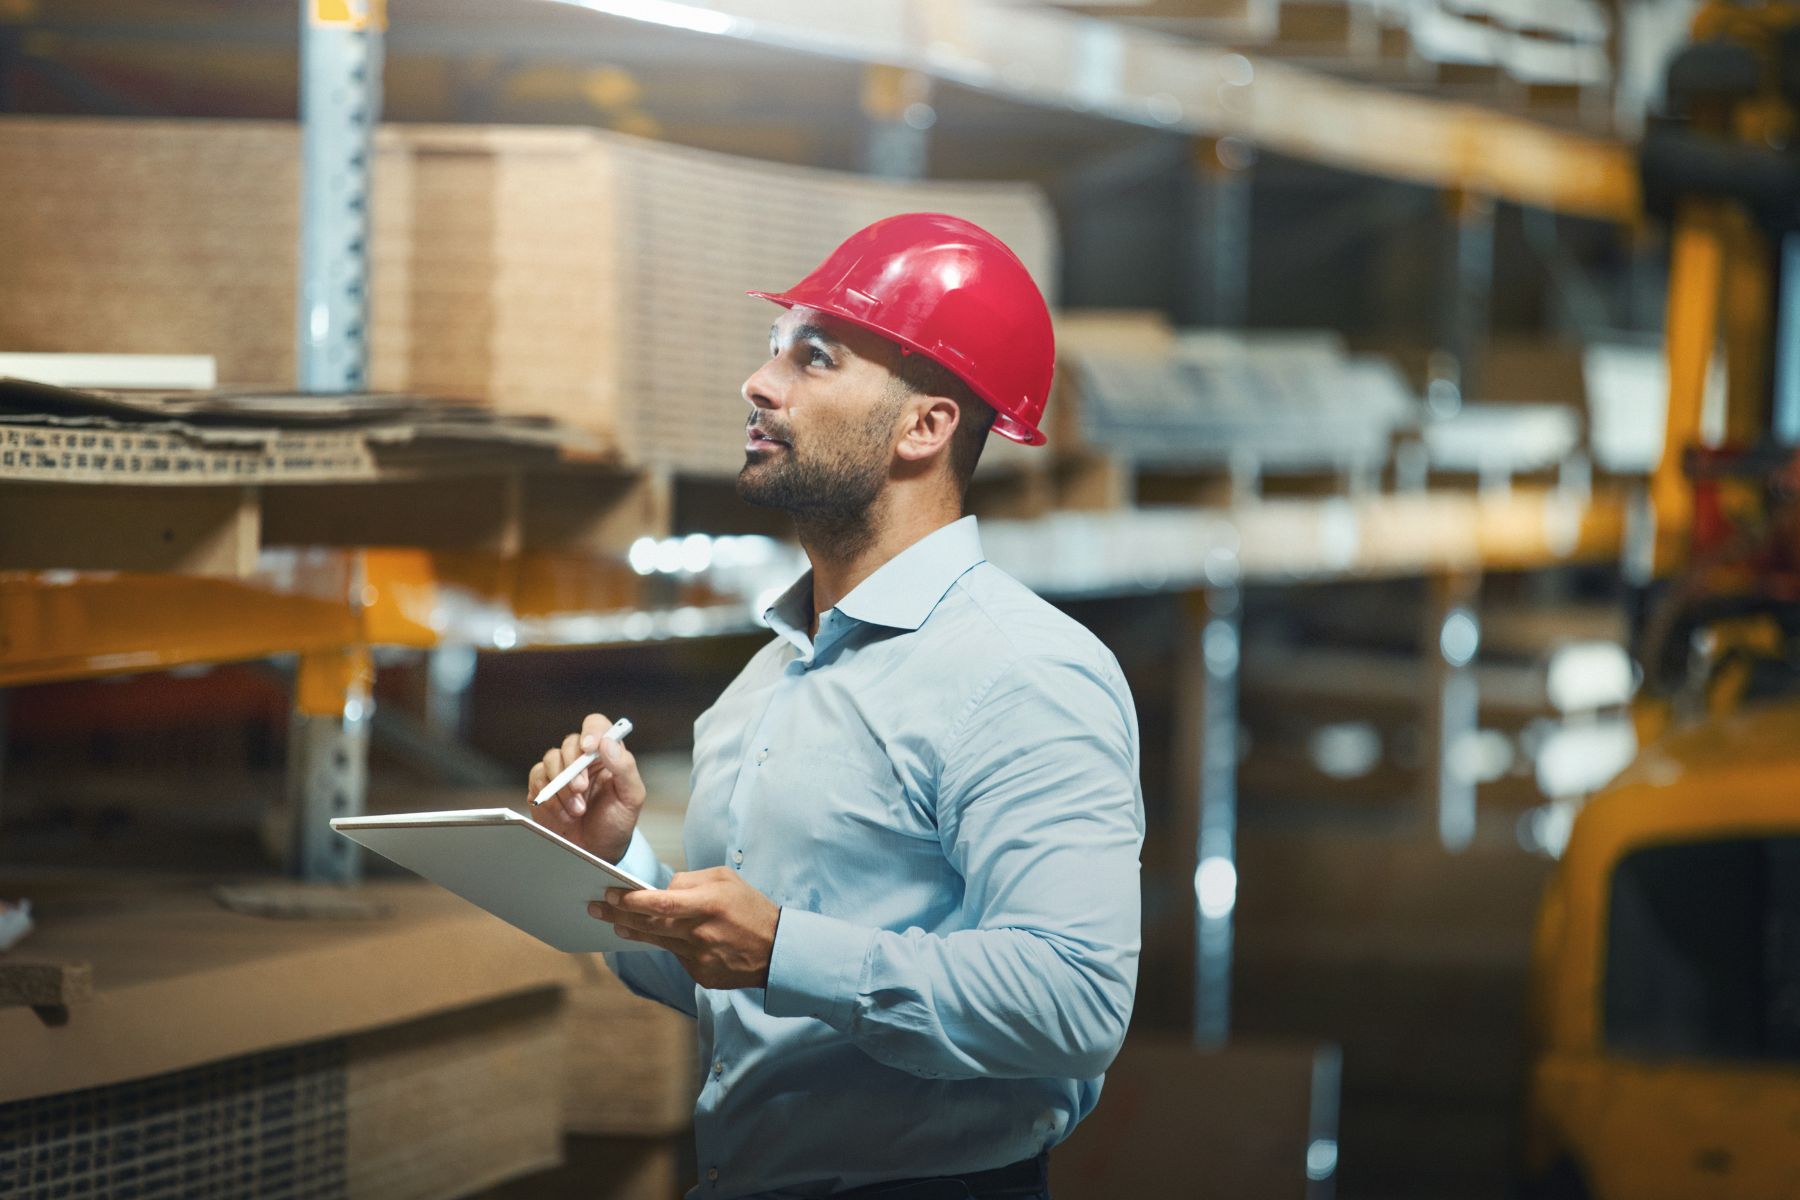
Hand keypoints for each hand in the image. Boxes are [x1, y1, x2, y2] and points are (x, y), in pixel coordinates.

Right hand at [526, 713, 644, 863]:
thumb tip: (608, 743)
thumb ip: (625, 767)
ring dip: (562, 787)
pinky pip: (538, 780)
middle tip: (581, 789)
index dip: (592, 731)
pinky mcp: (542, 787)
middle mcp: (582, 759)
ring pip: (551, 760)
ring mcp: (560, 772)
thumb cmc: (615, 822)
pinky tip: (564, 815)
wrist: (596, 851)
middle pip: (570, 742)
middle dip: (573, 766)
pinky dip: (550, 799)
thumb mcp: (631, 797)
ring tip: (577, 810)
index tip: (589, 747)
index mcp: (606, 755)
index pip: (596, 726)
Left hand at [591, 867, 779, 989]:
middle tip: (596, 907)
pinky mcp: (701, 975)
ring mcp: (700, 957)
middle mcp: (701, 932)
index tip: (611, 893)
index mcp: (708, 904)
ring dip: (633, 931)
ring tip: (616, 923)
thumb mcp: (726, 880)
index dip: (632, 900)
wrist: (778, 950)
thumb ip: (691, 881)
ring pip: (657, 942)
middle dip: (619, 914)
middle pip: (650, 924)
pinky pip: (676, 956)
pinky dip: (668, 945)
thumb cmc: (750, 908)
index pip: (661, 902)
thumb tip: (662, 888)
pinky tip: (659, 937)